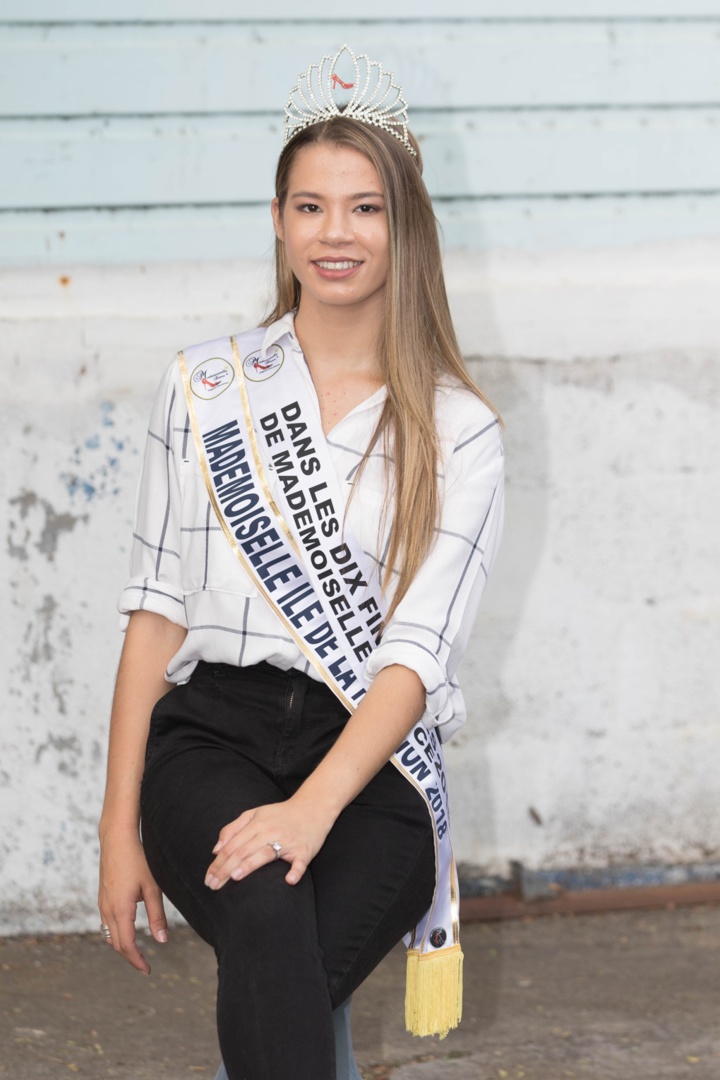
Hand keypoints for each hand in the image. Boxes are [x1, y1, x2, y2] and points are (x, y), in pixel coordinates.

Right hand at [98, 828, 167, 974]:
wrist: (116, 839)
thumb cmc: (137, 860)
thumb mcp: (152, 888)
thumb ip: (157, 916)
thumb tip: (162, 941)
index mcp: (120, 910)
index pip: (126, 945)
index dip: (137, 961)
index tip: (148, 970)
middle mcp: (107, 909)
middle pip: (116, 944)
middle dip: (129, 957)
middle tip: (144, 966)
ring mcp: (102, 903)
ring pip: (109, 935)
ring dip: (122, 946)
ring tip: (137, 952)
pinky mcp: (102, 897)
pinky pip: (106, 923)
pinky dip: (116, 933)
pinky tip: (127, 931)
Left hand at [204, 793, 335, 890]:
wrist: (313, 807)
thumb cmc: (281, 814)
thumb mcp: (255, 814)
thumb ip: (233, 828)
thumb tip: (215, 849)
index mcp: (256, 824)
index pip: (232, 845)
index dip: (218, 862)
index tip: (208, 878)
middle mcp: (270, 831)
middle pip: (243, 851)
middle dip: (225, 869)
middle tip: (212, 886)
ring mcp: (287, 841)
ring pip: (265, 854)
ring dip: (249, 865)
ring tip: (235, 877)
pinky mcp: (304, 850)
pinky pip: (300, 862)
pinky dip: (296, 871)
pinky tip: (289, 880)